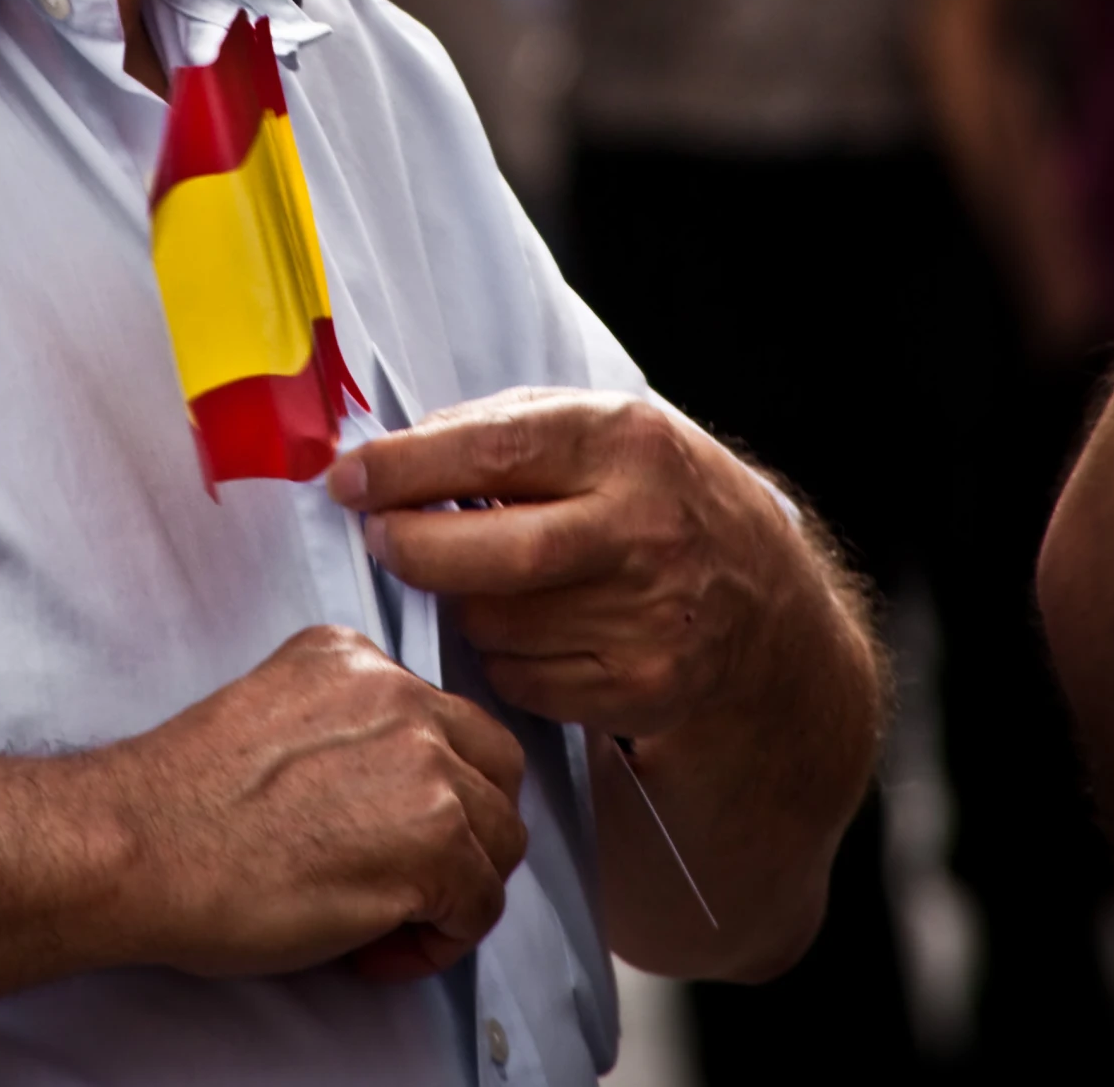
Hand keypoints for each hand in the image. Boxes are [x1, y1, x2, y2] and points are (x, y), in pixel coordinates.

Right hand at [102, 625, 526, 978]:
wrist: (145, 844)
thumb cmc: (186, 802)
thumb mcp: (276, 712)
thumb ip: (346, 726)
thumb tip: (388, 792)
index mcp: (355, 657)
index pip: (446, 720)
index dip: (433, 788)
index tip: (389, 832)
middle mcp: (400, 694)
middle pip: (496, 767)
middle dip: (470, 829)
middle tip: (416, 879)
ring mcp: (424, 762)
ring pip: (500, 836)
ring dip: (456, 889)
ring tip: (389, 923)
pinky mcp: (433, 838)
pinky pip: (481, 902)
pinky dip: (443, 941)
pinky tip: (378, 948)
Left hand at [327, 389, 789, 740]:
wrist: (765, 599)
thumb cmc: (659, 495)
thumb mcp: (602, 428)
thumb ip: (504, 428)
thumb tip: (394, 451)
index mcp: (626, 441)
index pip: (490, 451)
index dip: (403, 468)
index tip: (348, 477)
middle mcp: (644, 527)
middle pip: (489, 552)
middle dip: (411, 546)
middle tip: (380, 536)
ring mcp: (648, 615)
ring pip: (495, 622)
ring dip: (463, 604)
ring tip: (489, 578)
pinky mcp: (642, 685)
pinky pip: (520, 680)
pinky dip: (503, 657)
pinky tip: (532, 627)